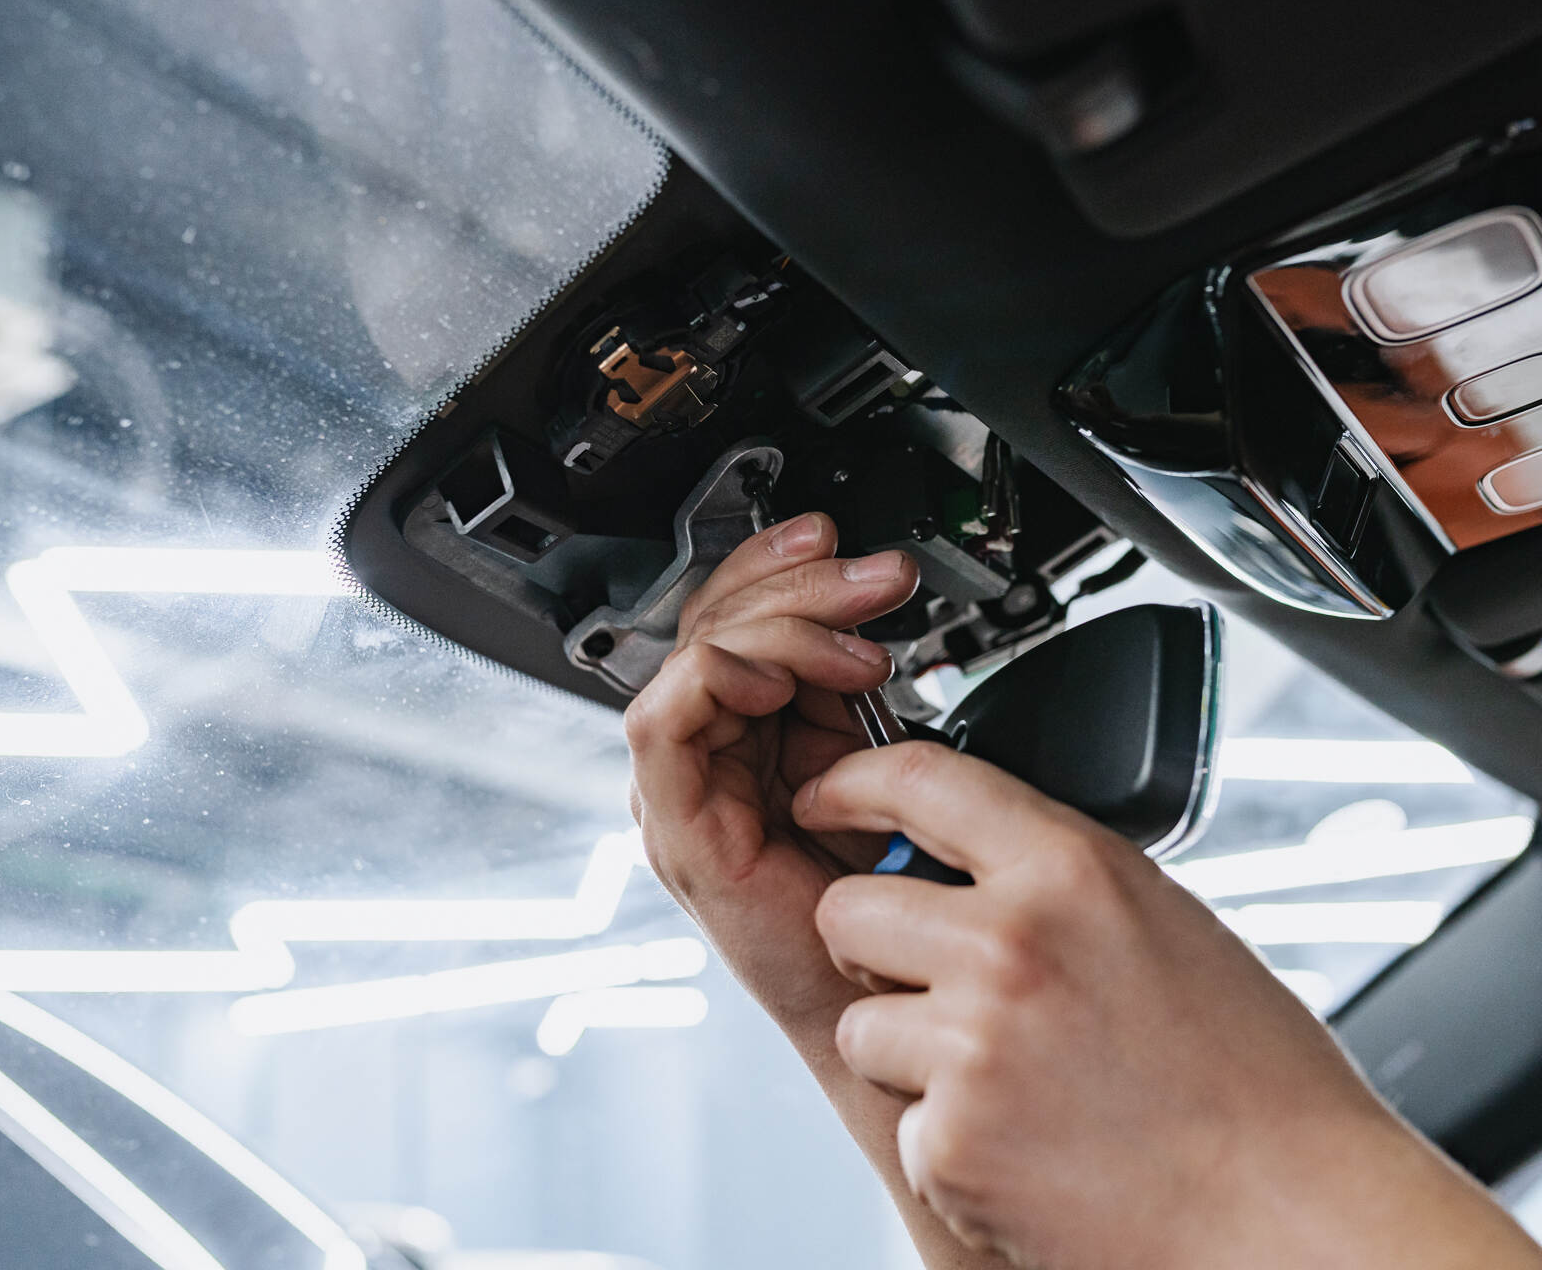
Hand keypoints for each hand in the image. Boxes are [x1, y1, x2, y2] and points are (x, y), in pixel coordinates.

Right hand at [625, 511, 919, 1036]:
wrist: (875, 993)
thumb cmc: (872, 895)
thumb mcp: (866, 756)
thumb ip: (843, 686)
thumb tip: (863, 605)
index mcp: (739, 724)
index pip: (733, 612)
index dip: (781, 563)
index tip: (850, 548)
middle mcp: (699, 747)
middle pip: (712, 618)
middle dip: (800, 581)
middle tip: (878, 582)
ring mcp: (679, 783)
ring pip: (694, 654)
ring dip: (782, 628)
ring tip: (860, 655)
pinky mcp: (672, 822)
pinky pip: (663, 722)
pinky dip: (722, 680)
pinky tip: (783, 683)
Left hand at [800, 742, 1541, 1269]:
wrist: (1292, 1216)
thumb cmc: (1253, 1079)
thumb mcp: (1164, 923)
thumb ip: (1059, 882)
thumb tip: (969, 863)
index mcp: (1073, 870)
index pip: (917, 780)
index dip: (850, 784)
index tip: (824, 798)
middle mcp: (1010, 944)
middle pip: (847, 907)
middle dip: (870, 944)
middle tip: (927, 981)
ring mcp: (972, 1047)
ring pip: (859, 1024)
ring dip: (908, 1053)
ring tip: (1010, 1081)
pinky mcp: (952, 1143)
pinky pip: (903, 1121)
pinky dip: (950, 1140)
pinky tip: (1031, 1145)